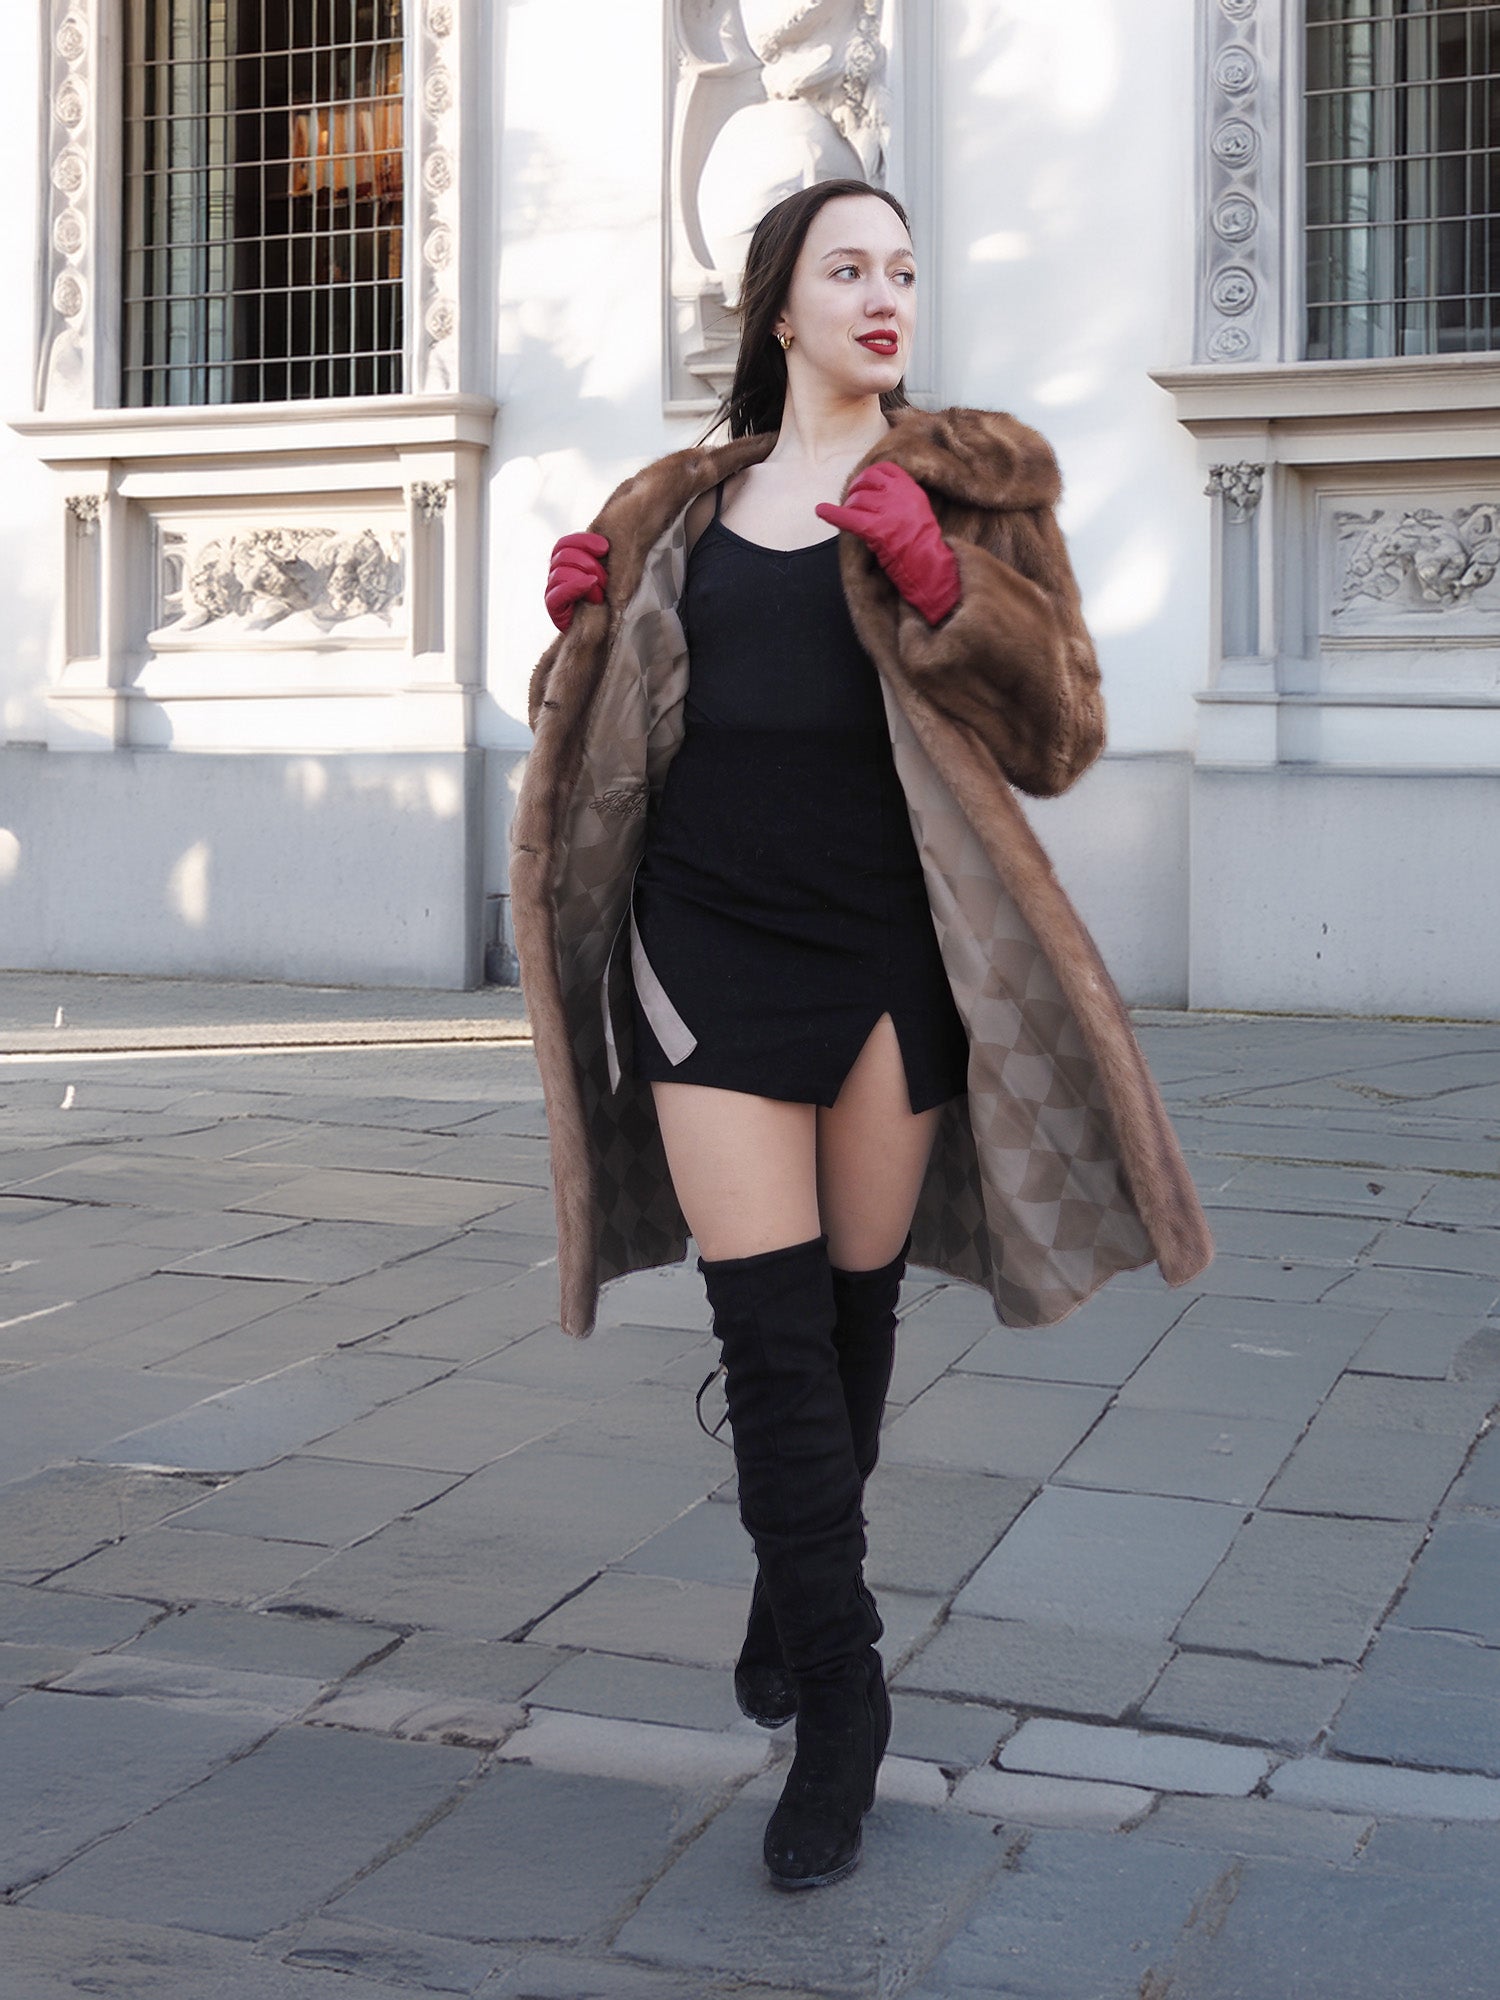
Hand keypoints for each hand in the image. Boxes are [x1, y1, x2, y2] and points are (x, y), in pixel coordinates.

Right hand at [545, 531, 609, 632]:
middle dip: (588, 563)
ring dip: (586, 579)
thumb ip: (601, 555)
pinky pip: (557, 593)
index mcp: (567, 563)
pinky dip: (576, 586)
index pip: (564, 544)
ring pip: (560, 572)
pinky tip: (591, 586)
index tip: (605, 547)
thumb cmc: (614, 598)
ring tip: (601, 592)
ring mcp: (554, 590)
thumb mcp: (610, 570)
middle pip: (562, 555)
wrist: (611, 630)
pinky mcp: (554, 608)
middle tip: (605, 578)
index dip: (583, 541)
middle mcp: (557, 575)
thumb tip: (605, 539)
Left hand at [815, 462, 960, 624]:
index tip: (863, 484)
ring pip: (856, 500)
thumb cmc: (922, 542)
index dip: (869, 475)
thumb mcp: (918, 509)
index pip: (884, 469)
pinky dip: (832, 514)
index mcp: (910, 488)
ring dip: (849, 508)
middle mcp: (898, 495)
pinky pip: (848, 517)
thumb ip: (900, 496)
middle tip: (852, 502)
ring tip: (851, 518)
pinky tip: (820, 510)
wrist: (929, 564)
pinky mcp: (875, 529)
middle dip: (855, 490)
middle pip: (866, 481)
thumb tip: (874, 491)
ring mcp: (886, 511)